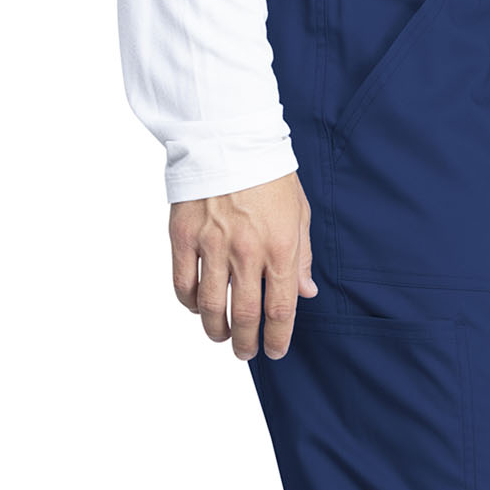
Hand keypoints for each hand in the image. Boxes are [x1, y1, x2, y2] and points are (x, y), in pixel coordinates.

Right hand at [169, 171, 316, 359]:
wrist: (227, 136)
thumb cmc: (268, 174)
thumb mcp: (299, 214)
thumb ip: (302, 257)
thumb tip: (306, 294)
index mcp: (280, 249)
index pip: (280, 310)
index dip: (277, 339)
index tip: (273, 351)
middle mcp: (246, 252)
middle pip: (245, 316)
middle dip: (246, 343)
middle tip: (245, 353)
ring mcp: (211, 245)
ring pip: (211, 307)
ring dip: (216, 330)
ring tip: (221, 336)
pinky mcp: (182, 236)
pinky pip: (183, 283)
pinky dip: (190, 302)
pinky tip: (198, 307)